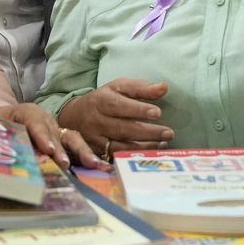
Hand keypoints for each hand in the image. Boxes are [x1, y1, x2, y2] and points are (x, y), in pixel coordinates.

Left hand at [0, 103, 105, 169]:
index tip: (48, 149)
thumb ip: (0, 140)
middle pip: (56, 131)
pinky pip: (75, 147)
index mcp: (25, 112)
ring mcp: (56, 129)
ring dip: (81, 151)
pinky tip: (100, 167)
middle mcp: (45, 120)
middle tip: (65, 163)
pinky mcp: (62, 141)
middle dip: (62, 148)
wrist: (1, 121)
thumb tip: (10, 158)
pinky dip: (87, 156)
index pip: (34, 120)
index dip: (41, 135)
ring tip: (93, 165)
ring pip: (71, 138)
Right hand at [56, 78, 172, 161]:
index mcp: (101, 101)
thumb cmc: (103, 99)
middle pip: (122, 128)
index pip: (120, 106)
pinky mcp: (97, 152)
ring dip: (144, 147)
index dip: (138, 110)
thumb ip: (141, 88)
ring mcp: (96, 138)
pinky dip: (134, 156)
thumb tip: (164, 87)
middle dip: (147, 132)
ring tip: (163, 144)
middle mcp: (97, 121)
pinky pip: (117, 157)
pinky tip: (150, 154)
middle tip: (168, 133)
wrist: (75, 116)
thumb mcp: (118, 87)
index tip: (158, 113)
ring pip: (120, 145)